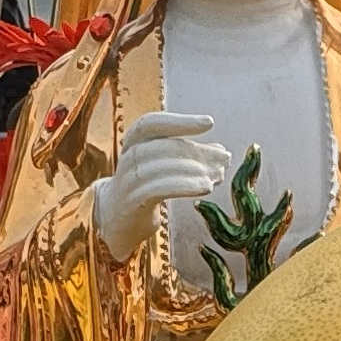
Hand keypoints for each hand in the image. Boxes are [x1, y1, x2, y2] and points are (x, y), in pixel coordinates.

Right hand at [90, 106, 232, 257]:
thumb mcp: (165, 167)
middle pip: (162, 146)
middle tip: (223, 159)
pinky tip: (204, 187)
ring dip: (193, 169)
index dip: (180, 121)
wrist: (117, 219)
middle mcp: (127, 157)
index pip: (152, 123)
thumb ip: (190, 157)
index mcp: (134, 142)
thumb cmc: (145, 187)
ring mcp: (127, 180)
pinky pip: (157, 189)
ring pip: (159, 168)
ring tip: (217, 175)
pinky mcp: (131, 202)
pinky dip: (184, 186)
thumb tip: (221, 152)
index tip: (209, 122)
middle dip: (196, 151)